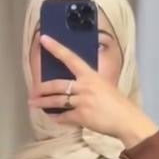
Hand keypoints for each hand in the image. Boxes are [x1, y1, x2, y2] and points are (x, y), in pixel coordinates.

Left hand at [31, 34, 158, 148]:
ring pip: (57, 101)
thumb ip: (89, 84)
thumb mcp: (104, 86)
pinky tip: (52, 118)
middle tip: (33, 91)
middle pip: (57, 84)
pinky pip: (64, 117)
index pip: (70, 58)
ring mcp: (82, 101)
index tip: (43, 39)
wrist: (126, 119)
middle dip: (42, 88)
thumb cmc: (118, 103)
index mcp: (90, 75)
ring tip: (33, 104)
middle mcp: (84, 86)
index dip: (55, 48)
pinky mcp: (82, 116)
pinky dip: (57, 118)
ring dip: (43, 103)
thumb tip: (76, 87)